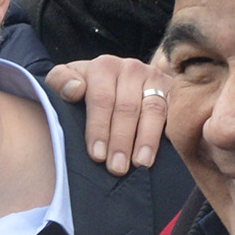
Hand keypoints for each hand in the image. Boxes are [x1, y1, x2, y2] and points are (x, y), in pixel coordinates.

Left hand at [42, 54, 173, 175]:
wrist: (121, 77)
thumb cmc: (88, 87)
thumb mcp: (67, 80)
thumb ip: (60, 81)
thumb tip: (74, 90)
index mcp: (103, 67)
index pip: (101, 99)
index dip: (99, 129)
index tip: (97, 155)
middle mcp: (131, 69)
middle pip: (126, 108)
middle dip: (121, 141)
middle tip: (117, 168)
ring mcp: (154, 78)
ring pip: (153, 110)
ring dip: (146, 139)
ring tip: (141, 164)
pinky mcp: (173, 89)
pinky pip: (174, 111)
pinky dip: (170, 131)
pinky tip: (166, 150)